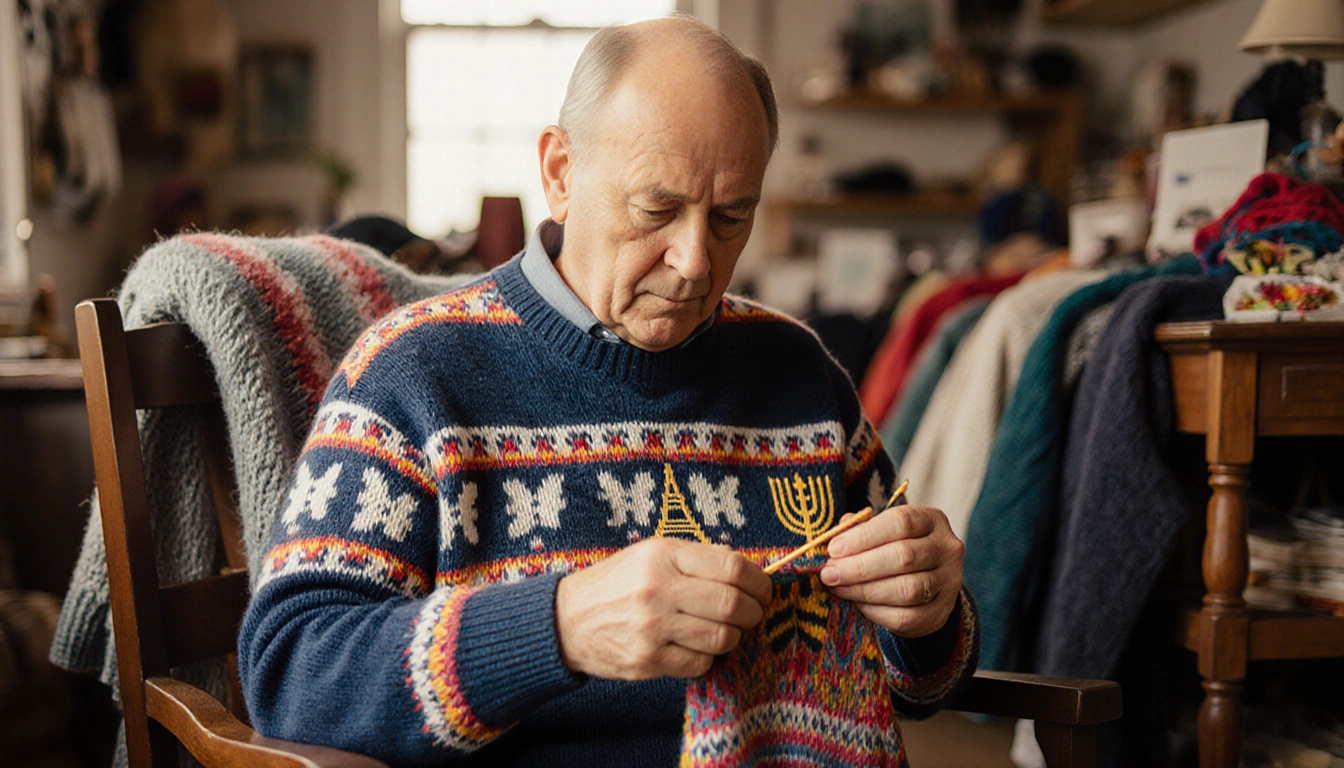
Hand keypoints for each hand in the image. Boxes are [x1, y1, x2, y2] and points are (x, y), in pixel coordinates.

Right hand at [554, 537, 772, 679]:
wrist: (568, 619)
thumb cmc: (618, 583)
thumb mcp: (652, 554)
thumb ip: (697, 558)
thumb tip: (746, 570)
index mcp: (663, 556)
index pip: (731, 567)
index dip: (758, 580)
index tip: (764, 588)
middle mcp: (659, 590)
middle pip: (732, 604)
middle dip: (754, 611)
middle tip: (754, 612)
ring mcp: (653, 628)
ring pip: (721, 637)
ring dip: (734, 636)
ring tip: (726, 629)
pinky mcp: (648, 661)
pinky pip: (700, 663)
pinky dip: (708, 657)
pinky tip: (698, 646)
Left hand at [819, 504, 962, 637]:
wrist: (924, 579)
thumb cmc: (893, 546)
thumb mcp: (881, 529)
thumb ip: (860, 528)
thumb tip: (837, 534)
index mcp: (931, 520)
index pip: (901, 523)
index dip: (864, 536)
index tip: (834, 549)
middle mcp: (947, 548)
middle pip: (904, 557)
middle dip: (860, 567)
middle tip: (829, 574)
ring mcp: (949, 582)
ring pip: (907, 590)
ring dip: (865, 591)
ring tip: (839, 588)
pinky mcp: (941, 613)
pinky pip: (907, 617)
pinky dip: (876, 612)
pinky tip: (858, 604)